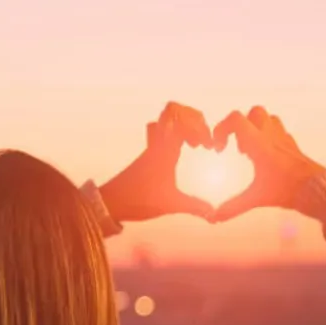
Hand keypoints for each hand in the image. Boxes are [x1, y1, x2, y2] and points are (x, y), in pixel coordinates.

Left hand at [99, 102, 216, 222]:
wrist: (111, 203)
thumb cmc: (139, 199)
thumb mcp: (171, 204)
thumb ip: (195, 206)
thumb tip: (214, 213)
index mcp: (164, 150)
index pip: (181, 120)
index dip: (200, 126)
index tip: (208, 146)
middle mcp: (157, 144)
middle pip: (172, 111)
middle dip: (192, 118)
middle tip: (203, 138)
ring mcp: (151, 148)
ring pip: (165, 122)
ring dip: (182, 125)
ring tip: (194, 144)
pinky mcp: (148, 156)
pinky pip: (161, 135)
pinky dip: (174, 136)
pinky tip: (182, 152)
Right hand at [210, 107, 325, 221]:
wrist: (319, 190)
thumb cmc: (288, 191)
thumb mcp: (257, 198)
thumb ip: (234, 206)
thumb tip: (213, 218)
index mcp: (260, 143)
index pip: (236, 119)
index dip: (222, 129)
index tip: (220, 149)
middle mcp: (272, 136)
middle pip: (253, 113)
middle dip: (241, 126)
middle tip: (239, 148)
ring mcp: (285, 139)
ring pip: (269, 118)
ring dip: (257, 128)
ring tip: (252, 151)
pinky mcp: (294, 146)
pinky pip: (280, 131)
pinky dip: (270, 137)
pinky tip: (268, 158)